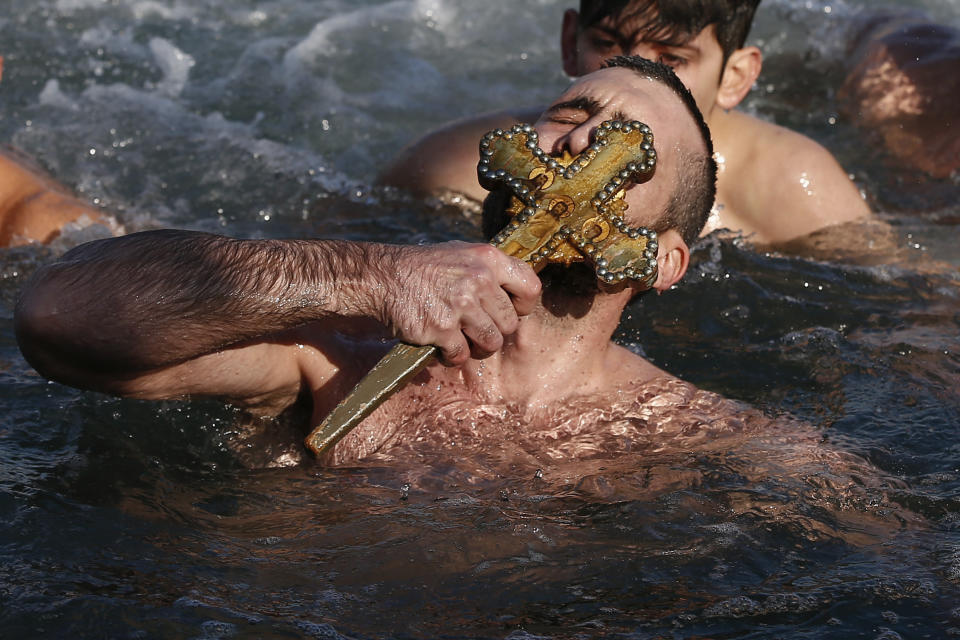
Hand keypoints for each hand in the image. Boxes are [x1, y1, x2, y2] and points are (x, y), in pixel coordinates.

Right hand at [380, 242, 540, 364]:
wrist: (383, 277)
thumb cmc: (424, 267)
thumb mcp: (462, 254)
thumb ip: (491, 271)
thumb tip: (517, 293)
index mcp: (488, 259)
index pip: (531, 287)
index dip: (524, 306)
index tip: (510, 311)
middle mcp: (478, 280)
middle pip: (510, 324)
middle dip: (495, 331)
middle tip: (476, 329)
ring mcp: (460, 305)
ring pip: (491, 343)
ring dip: (477, 348)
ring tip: (462, 340)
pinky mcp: (441, 329)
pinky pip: (461, 355)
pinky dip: (451, 356)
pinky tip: (440, 344)